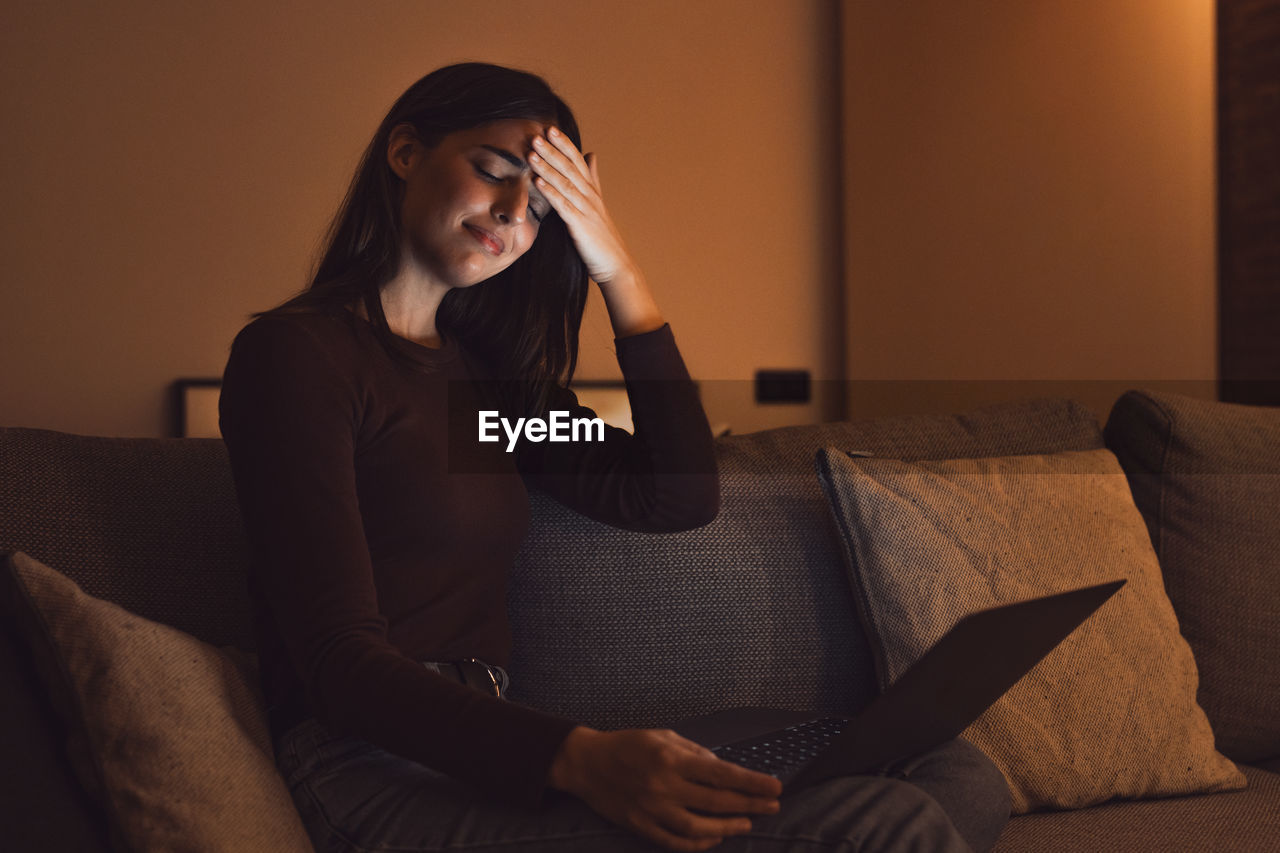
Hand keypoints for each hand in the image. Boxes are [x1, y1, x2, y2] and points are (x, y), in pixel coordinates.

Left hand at [527, 127, 636, 286]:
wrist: (615, 265)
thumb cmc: (602, 238)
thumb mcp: (597, 203)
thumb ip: (592, 178)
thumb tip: (591, 154)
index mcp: (592, 191)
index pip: (578, 161)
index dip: (564, 144)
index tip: (550, 129)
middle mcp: (590, 197)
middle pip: (571, 168)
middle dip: (553, 150)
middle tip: (536, 134)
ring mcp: (586, 211)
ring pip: (565, 183)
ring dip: (548, 167)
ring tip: (532, 152)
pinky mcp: (580, 226)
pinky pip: (563, 206)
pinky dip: (550, 192)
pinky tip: (537, 182)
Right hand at [548, 726, 782, 851]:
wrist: (587, 763)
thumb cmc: (627, 744)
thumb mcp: (663, 735)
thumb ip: (695, 752)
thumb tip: (722, 768)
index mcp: (671, 759)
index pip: (722, 773)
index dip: (752, 782)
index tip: (774, 786)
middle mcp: (663, 786)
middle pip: (716, 802)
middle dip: (749, 805)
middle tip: (771, 806)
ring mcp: (652, 810)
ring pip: (698, 827)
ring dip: (728, 827)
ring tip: (746, 823)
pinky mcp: (641, 826)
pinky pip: (675, 842)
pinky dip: (699, 843)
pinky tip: (715, 837)